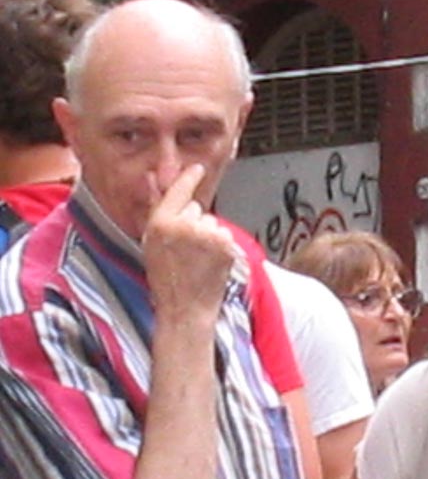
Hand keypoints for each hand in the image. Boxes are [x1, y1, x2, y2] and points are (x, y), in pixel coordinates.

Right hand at [142, 165, 234, 324]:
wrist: (185, 309)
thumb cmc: (166, 281)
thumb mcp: (152, 244)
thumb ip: (159, 213)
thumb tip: (158, 182)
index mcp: (160, 223)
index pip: (178, 191)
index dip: (189, 178)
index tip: (197, 169)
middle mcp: (183, 225)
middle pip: (195, 208)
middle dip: (193, 222)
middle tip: (185, 250)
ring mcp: (207, 234)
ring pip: (211, 222)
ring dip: (208, 236)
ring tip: (197, 260)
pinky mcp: (225, 244)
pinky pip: (223, 234)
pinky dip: (220, 246)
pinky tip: (210, 263)